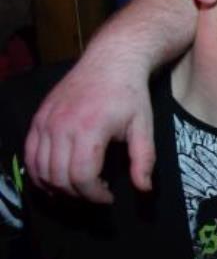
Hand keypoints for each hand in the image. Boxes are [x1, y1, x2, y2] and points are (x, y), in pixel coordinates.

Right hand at [25, 54, 154, 202]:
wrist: (110, 61)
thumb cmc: (130, 95)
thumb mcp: (144, 127)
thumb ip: (143, 159)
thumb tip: (144, 189)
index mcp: (89, 129)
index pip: (82, 176)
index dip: (94, 195)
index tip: (109, 197)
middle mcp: (61, 126)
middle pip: (59, 177)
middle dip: (78, 194)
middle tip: (95, 194)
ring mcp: (46, 121)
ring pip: (40, 169)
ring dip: (57, 187)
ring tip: (78, 188)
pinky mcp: (38, 119)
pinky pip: (30, 154)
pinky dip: (39, 172)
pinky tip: (56, 178)